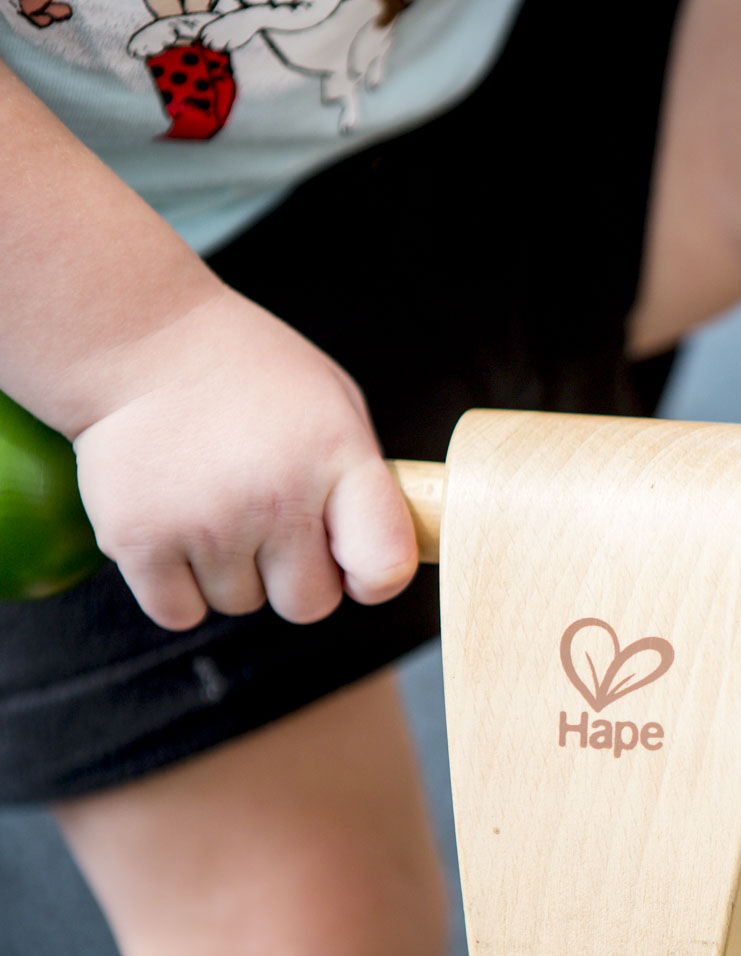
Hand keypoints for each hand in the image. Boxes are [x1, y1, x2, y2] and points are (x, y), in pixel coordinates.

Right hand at [72, 288, 416, 629]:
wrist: (141, 340)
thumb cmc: (250, 375)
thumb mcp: (335, 404)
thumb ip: (363, 482)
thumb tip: (381, 559)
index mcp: (336, 458)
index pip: (385, 565)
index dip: (373, 579)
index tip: (354, 564)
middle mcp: (275, 496)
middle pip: (309, 604)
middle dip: (293, 577)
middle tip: (268, 523)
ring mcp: (206, 521)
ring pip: (240, 605)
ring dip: (230, 573)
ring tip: (214, 505)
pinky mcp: (138, 539)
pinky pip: (179, 613)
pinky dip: (175, 586)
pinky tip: (175, 529)